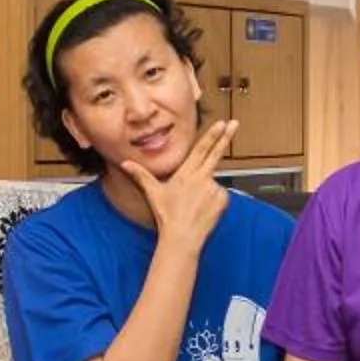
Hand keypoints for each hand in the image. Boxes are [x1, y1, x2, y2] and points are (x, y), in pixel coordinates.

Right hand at [124, 118, 236, 252]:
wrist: (182, 237)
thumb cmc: (167, 216)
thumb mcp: (153, 193)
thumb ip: (141, 175)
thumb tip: (124, 163)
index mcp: (186, 173)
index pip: (200, 150)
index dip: (211, 135)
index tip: (221, 124)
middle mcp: (201, 178)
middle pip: (215, 153)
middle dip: (226, 137)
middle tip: (234, 123)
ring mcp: (213, 188)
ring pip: (213, 182)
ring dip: (207, 189)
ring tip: (195, 205)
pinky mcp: (222, 199)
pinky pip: (221, 195)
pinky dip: (215, 200)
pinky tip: (204, 209)